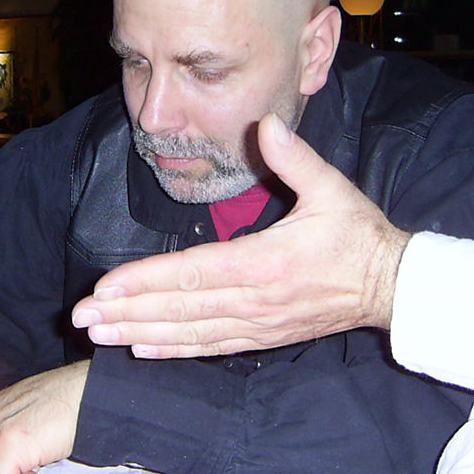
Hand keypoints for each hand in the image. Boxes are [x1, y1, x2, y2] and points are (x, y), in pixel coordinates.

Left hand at [70, 112, 409, 357]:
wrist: (391, 286)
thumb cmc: (358, 234)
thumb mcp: (332, 188)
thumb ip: (294, 157)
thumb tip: (265, 123)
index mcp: (264, 262)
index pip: (191, 273)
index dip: (145, 280)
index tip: (105, 285)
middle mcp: (253, 300)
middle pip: (179, 309)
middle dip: (126, 312)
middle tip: (82, 317)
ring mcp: (257, 325)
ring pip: (188, 333)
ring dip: (140, 334)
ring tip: (99, 335)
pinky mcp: (262, 338)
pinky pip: (210, 347)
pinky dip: (173, 350)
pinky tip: (141, 350)